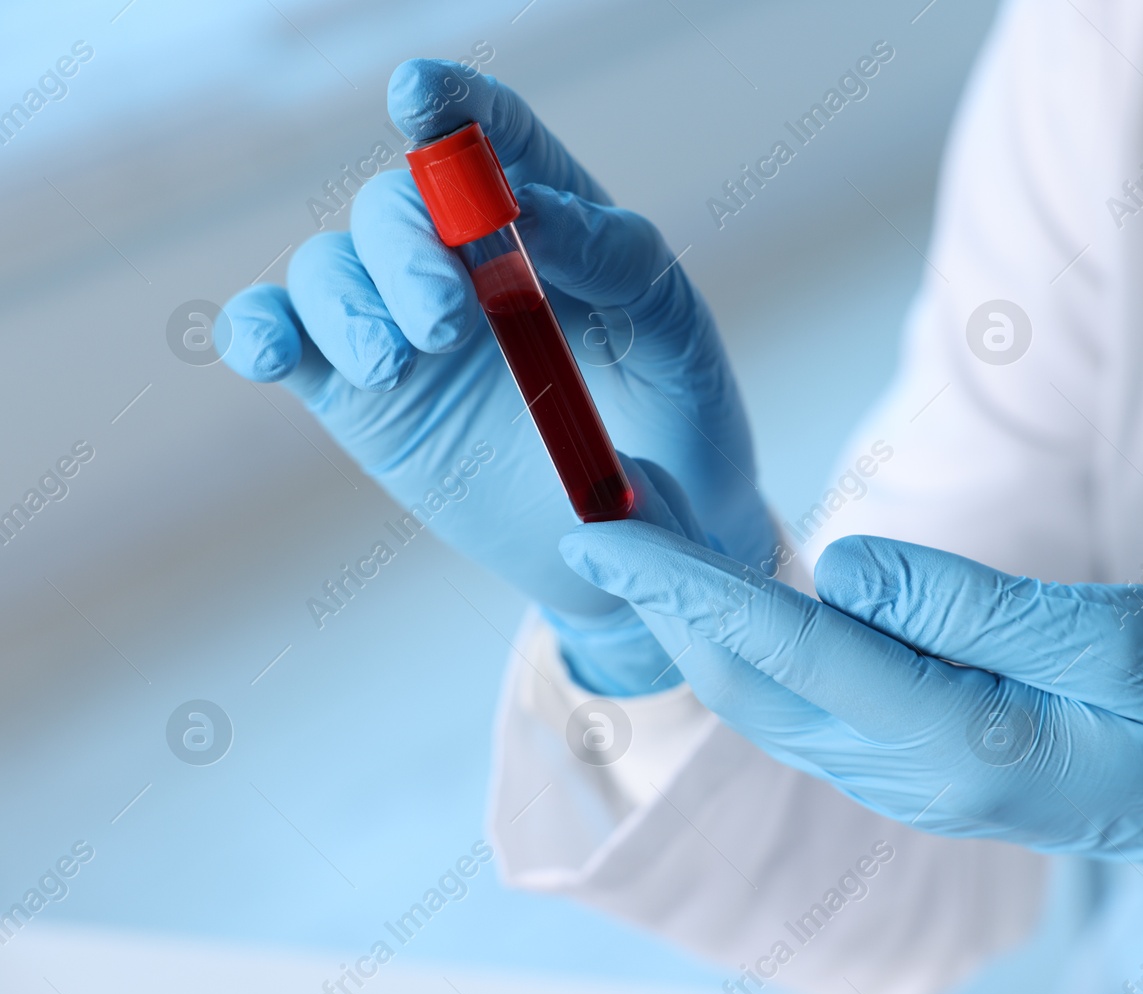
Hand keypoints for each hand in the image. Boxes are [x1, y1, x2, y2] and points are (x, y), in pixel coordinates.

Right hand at [220, 59, 771, 692]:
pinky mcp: (360, 396)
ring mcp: (404, 327)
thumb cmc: (675, 416)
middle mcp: (463, 261)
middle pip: (394, 205)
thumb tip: (530, 211)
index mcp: (548, 222)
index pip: (489, 137)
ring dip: (344, 302)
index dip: (451, 104)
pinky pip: (282, 339)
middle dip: (405, 248)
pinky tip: (269, 351)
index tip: (419, 96)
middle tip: (447, 323)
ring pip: (328, 268)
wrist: (646, 537)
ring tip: (395, 365)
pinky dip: (257, 331)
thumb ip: (615, 259)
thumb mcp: (674, 332)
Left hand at [560, 513, 1142, 971]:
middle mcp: (914, 778)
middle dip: (674, 606)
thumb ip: (972, 607)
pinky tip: (741, 605)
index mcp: (962, 743)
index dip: (696, 588)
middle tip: (608, 521)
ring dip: (708, 629)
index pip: (796, 651)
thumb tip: (844, 565)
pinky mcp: (929, 771)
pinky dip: (762, 653)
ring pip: (778, 706)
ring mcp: (916, 785)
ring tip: (656, 548)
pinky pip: (818, 711)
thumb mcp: (1116, 637)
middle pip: (759, 688)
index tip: (614, 535)